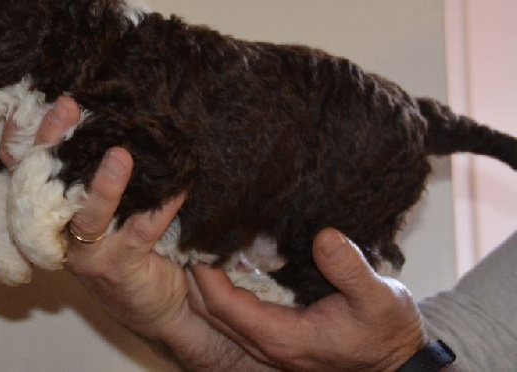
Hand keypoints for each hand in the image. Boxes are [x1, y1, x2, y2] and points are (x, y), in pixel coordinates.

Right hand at [1, 97, 270, 369]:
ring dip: (104, 185)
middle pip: (44, 186)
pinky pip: (140, 231)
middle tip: (67, 107)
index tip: (28, 104)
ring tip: (120, 155)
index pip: (23, 169)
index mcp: (52, 210)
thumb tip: (117, 113)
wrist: (159, 307)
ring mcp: (87, 253)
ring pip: (88, 215)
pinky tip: (180, 186)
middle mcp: (60, 231)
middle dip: (52, 144)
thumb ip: (97, 171)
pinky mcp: (119, 268)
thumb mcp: (108, 207)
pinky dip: (162, 206)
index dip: (19, 138)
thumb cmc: (131, 246)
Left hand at [191, 229, 427, 370]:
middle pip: (211, 311)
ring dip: (206, 282)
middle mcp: (269, 344)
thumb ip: (350, 269)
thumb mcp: (379, 298)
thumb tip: (324, 236)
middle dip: (196, 275)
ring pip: (220, 315)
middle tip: (190, 234)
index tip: (198, 240)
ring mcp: (270, 343)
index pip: (224, 305)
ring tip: (202, 241)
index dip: (205, 274)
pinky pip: (236, 313)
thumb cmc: (389, 331)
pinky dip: (224, 287)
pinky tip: (226, 259)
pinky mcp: (277, 335)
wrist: (400, 362)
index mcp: (283, 337)